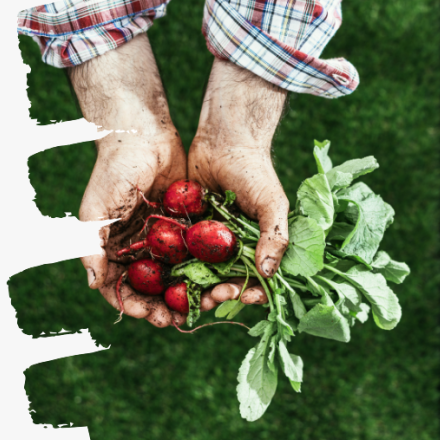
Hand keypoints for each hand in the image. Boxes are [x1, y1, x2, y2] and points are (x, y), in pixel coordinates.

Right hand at [71, 34, 188, 326]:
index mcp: (113, 248)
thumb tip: (94, 284)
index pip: (121, 288)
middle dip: (163, 306)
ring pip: (175, 274)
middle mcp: (138, 247)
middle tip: (179, 319)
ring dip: (186, 292)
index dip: (134, 305)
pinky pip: (194, 252)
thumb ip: (93, 246)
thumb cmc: (114, 170)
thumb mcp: (98, 209)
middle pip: (151, 287)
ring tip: (201, 305)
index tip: (151, 316)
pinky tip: (218, 278)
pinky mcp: (185, 224)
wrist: (143, 134)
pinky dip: (203, 267)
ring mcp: (162, 236)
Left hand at [188, 58, 288, 307]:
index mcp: (257, 246)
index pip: (257, 280)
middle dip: (217, 295)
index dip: (250, 293)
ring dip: (193, 289)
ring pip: (199, 274)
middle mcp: (233, 249)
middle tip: (208, 299)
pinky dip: (172, 268)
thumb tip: (269, 273)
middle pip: (225, 282)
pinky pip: (178, 255)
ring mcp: (208, 242)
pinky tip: (165, 279)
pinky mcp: (185, 231)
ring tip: (185, 297)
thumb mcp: (272, 203)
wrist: (223, 140)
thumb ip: (275, 236)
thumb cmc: (255, 171)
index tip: (241, 296)